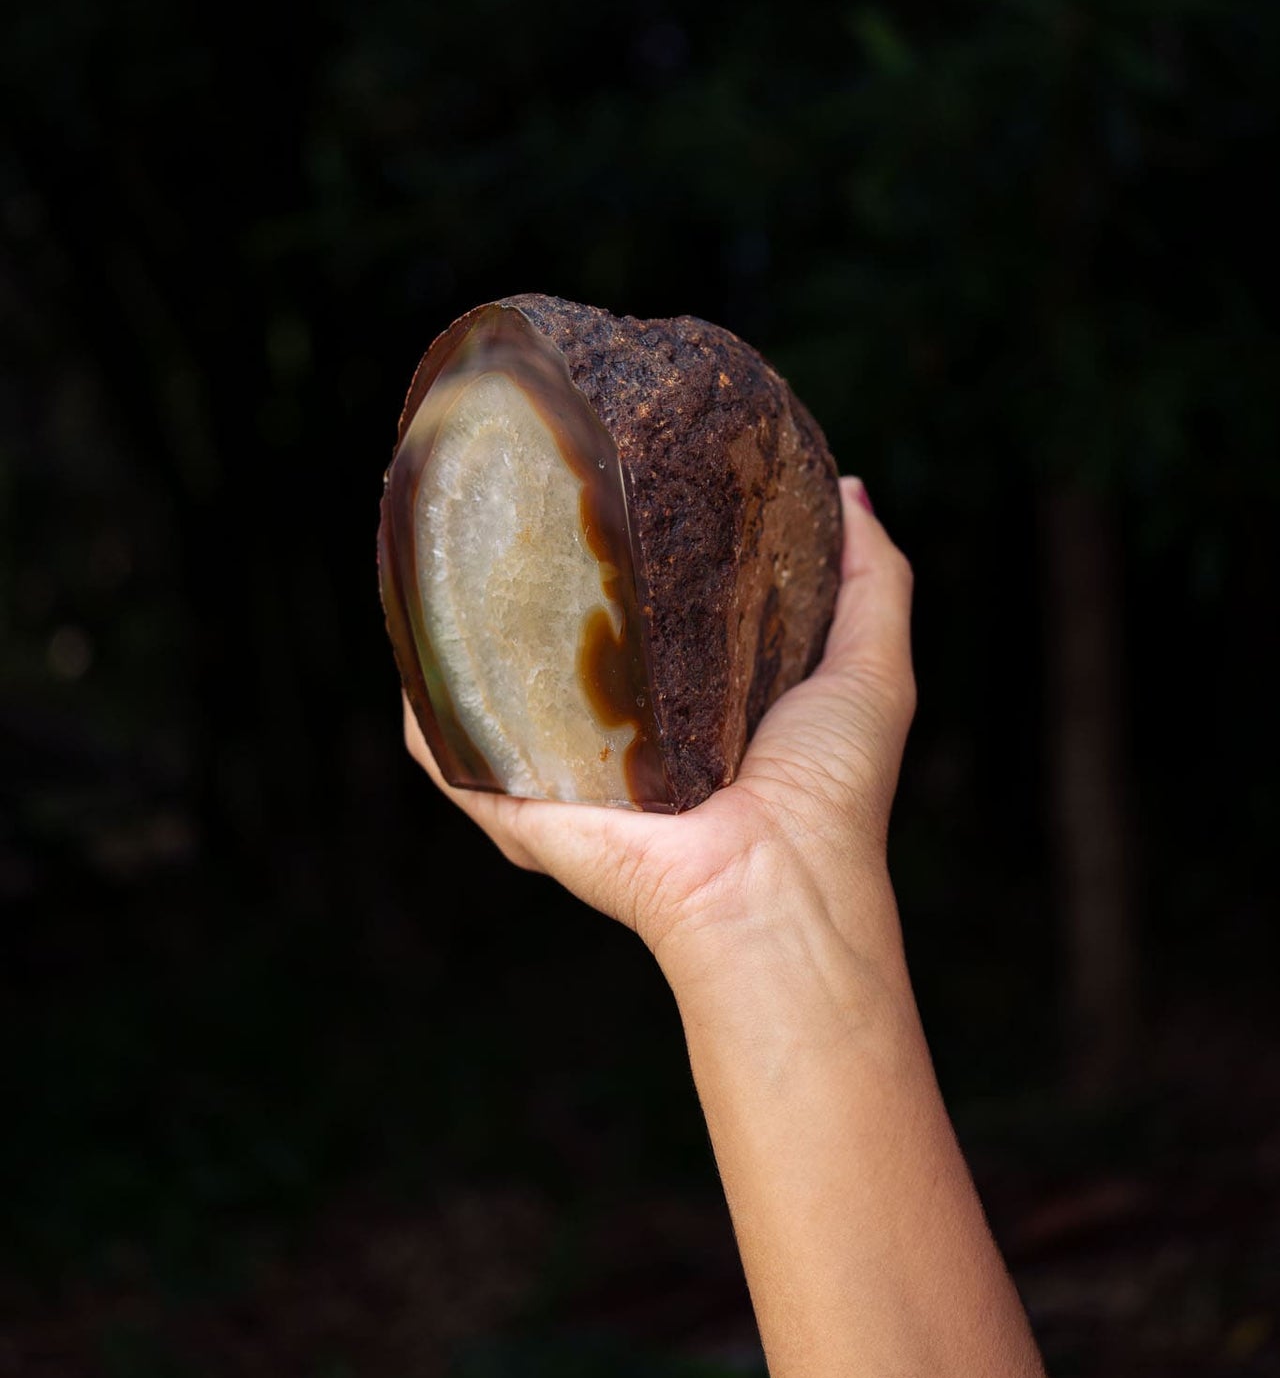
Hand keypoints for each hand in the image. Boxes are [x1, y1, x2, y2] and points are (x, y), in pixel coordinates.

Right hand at [403, 476, 915, 981]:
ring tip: (448, 556)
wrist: (774, 889)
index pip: (649, 626)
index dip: (634, 561)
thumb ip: (872, 583)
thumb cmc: (831, 793)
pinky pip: (452, 750)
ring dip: (468, 638)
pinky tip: (414, 643)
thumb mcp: (871, 669)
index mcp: (695, 712)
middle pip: (566, 655)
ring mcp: (564, 776)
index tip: (617, 487)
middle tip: (526, 507)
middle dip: (541, 589)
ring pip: (497, 696)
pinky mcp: (518, 804)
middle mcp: (624, 744)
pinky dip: (427, 703)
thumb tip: (850, 491)